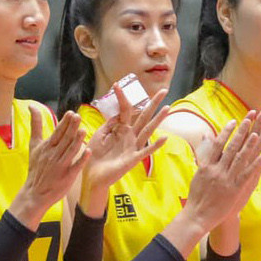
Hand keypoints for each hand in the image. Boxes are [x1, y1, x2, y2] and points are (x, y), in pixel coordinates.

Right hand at [13, 108, 87, 226]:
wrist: (34, 192)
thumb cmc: (36, 167)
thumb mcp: (34, 145)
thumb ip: (36, 125)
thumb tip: (32, 106)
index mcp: (47, 146)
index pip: (57, 132)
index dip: (64, 123)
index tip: (71, 113)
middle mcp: (53, 155)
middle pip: (64, 139)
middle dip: (71, 128)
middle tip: (78, 117)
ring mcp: (60, 166)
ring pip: (70, 151)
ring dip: (77, 141)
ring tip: (83, 130)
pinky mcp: (67, 176)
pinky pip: (75, 166)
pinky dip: (81, 159)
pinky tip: (88, 151)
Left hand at [81, 86, 170, 206]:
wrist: (92, 176)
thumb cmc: (94, 156)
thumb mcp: (99, 135)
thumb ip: (108, 124)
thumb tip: (118, 113)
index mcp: (120, 129)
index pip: (125, 110)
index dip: (122, 97)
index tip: (117, 84)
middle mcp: (130, 135)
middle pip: (144, 116)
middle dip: (153, 103)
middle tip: (164, 90)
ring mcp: (133, 147)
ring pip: (148, 130)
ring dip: (158, 119)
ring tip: (168, 108)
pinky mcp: (133, 159)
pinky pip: (146, 151)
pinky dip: (155, 145)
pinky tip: (164, 137)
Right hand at [183, 111, 260, 233]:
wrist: (198, 216)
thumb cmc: (197, 196)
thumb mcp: (198, 173)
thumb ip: (203, 155)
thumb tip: (205, 138)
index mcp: (208, 164)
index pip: (219, 143)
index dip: (228, 131)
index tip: (236, 120)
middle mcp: (218, 169)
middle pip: (233, 146)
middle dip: (243, 130)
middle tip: (252, 115)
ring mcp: (227, 178)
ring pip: (242, 156)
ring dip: (253, 141)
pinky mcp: (236, 188)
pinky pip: (248, 173)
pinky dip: (257, 162)